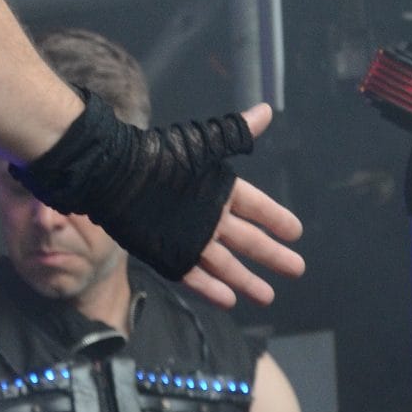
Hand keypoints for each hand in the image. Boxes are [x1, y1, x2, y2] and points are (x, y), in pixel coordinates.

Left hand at [180, 103, 304, 310]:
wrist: (116, 176)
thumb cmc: (161, 158)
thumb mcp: (203, 145)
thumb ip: (235, 134)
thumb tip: (266, 110)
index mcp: (218, 190)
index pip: (256, 208)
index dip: (276, 219)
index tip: (296, 232)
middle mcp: (207, 216)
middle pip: (247, 240)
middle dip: (271, 254)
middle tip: (296, 268)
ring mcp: (188, 238)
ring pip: (224, 264)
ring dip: (246, 280)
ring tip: (267, 296)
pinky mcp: (167, 254)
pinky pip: (193, 275)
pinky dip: (210, 288)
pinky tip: (230, 300)